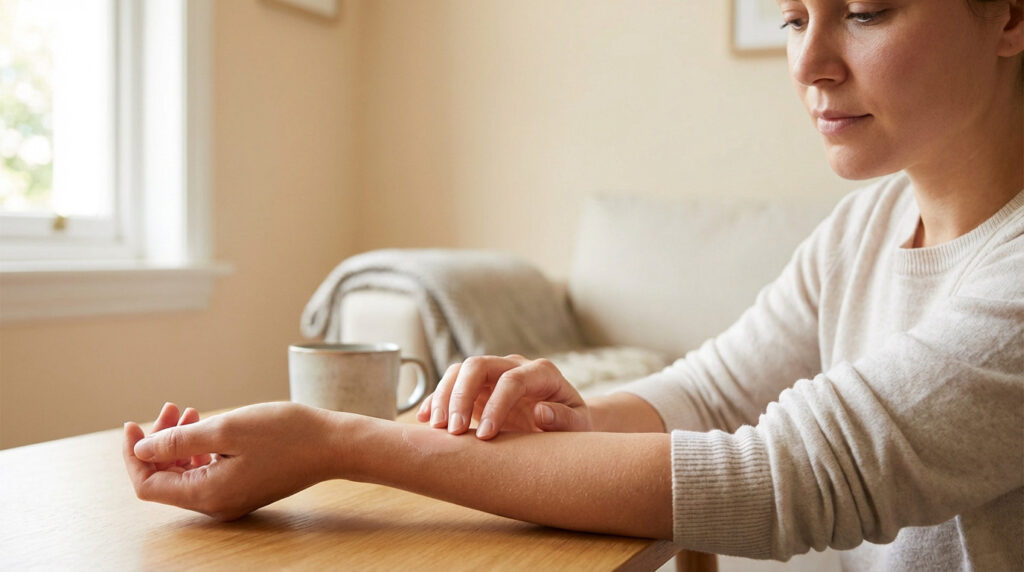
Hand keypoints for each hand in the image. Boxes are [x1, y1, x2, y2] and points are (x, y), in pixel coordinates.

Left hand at [123, 402, 335, 520]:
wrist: (333, 446)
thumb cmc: (286, 434)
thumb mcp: (226, 429)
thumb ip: (179, 442)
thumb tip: (142, 450)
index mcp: (207, 494)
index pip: (147, 484)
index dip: (134, 455)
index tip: (133, 424)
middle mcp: (215, 504)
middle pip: (165, 479)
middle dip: (158, 442)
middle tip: (172, 407)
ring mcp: (230, 498)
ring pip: (185, 474)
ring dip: (179, 443)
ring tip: (188, 410)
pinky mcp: (243, 488)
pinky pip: (206, 473)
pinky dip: (199, 449)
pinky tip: (207, 425)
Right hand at [415, 355, 592, 439]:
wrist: (565, 425)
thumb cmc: (574, 427)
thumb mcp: (579, 427)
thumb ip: (565, 419)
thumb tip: (541, 412)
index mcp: (541, 373)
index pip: (512, 379)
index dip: (496, 405)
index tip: (485, 436)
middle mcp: (513, 367)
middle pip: (478, 366)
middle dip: (461, 396)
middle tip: (454, 431)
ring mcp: (492, 376)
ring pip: (459, 372)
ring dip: (443, 397)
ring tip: (437, 429)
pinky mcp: (476, 389)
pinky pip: (450, 386)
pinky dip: (435, 401)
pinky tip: (425, 420)